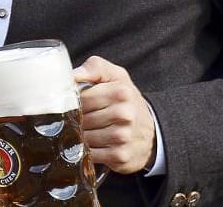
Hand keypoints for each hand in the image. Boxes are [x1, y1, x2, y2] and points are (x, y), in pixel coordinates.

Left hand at [73, 55, 156, 174]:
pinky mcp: (120, 156)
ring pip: (85, 137)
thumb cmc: (125, 100)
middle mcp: (124, 114)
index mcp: (121, 92)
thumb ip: (95, 67)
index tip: (75, 102)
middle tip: (79, 118)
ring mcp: (123, 137)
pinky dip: (87, 151)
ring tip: (86, 130)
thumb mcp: (115, 76)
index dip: (75, 101)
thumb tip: (73, 75)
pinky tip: (92, 144)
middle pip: (83, 118)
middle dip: (76, 119)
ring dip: (80, 136)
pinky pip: (91, 154)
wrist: (149, 132)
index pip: (83, 97)